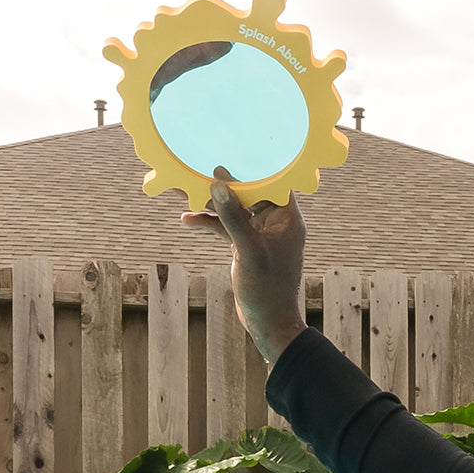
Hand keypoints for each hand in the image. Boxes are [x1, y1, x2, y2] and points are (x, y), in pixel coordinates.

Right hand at [180, 172, 307, 365]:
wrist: (268, 324)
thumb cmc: (268, 290)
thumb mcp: (248, 251)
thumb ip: (234, 218)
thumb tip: (218, 184)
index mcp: (287, 218)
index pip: (273, 182)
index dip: (254, 166)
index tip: (232, 149)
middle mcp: (276, 222)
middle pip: (250, 192)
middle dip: (226, 182)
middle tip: (201, 164)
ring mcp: (260, 234)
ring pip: (235, 209)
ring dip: (212, 203)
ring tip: (186, 189)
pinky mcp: (246, 246)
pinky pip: (227, 227)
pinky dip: (210, 223)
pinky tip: (187, 219)